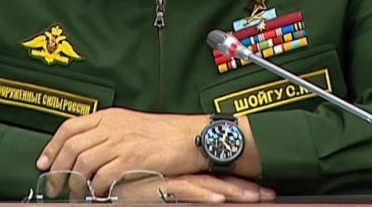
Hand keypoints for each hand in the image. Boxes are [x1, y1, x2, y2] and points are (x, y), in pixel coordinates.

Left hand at [36, 108, 207, 194]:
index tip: (43, 163)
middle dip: (57, 170)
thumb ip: (107, 131)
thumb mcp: (131, 123)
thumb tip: (84, 149)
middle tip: (54, 186)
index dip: (51, 147)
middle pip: (71, 147)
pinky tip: (97, 194)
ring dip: (75, 184)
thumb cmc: (164, 133)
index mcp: (109, 116)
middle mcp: (111, 126)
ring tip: (77, 195)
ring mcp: (120, 143)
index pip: (69, 127)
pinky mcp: (130, 160)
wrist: (190, 137)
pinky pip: (101, 177)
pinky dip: (94, 189)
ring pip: (82, 164)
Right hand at [114, 173, 275, 202]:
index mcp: (184, 173)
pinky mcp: (159, 188)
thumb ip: (174, 184)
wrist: (103, 173)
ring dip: (233, 191)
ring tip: (254, 196)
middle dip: (246, 189)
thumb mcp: (156, 185)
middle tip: (269, 193)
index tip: (261, 188)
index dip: (240, 182)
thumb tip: (201, 189)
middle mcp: (182, 175)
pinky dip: (203, 194)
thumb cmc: (127, 179)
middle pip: (220, 181)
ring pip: (209, 186)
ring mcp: (172, 180)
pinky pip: (185, 191)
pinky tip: (218, 198)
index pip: (218, 178)